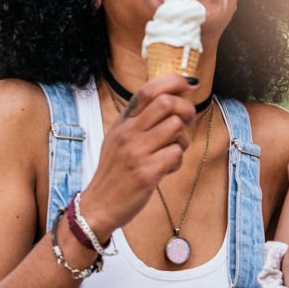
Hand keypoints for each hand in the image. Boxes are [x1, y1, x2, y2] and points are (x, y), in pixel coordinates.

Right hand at [80, 75, 197, 238]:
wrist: (99, 206)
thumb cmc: (116, 172)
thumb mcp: (120, 139)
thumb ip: (142, 120)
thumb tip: (174, 100)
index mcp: (123, 122)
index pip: (148, 90)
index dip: (174, 82)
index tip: (189, 85)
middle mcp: (128, 133)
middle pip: (167, 103)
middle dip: (186, 110)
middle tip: (187, 123)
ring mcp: (136, 152)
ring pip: (176, 128)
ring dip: (183, 140)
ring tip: (173, 151)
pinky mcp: (146, 172)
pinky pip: (176, 154)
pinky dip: (178, 162)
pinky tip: (166, 169)